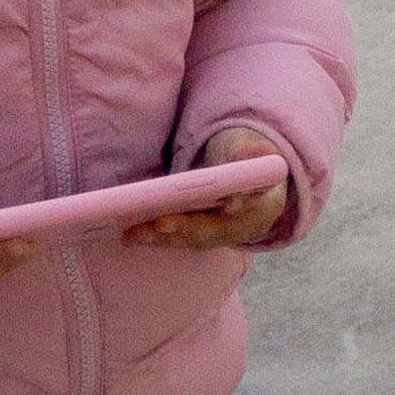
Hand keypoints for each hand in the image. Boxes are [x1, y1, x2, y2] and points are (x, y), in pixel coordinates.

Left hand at [122, 125, 294, 251]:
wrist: (257, 192)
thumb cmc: (253, 168)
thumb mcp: (260, 154)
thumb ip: (256, 153)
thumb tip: (249, 153)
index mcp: (263, 205)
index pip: (253, 206)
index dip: (242, 205)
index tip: (230, 205)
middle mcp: (241, 228)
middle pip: (214, 230)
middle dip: (187, 227)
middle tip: (161, 223)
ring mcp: (220, 238)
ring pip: (191, 240)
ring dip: (162, 238)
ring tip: (134, 233)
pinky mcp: (200, 240)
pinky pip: (179, 241)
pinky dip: (157, 239)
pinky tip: (131, 235)